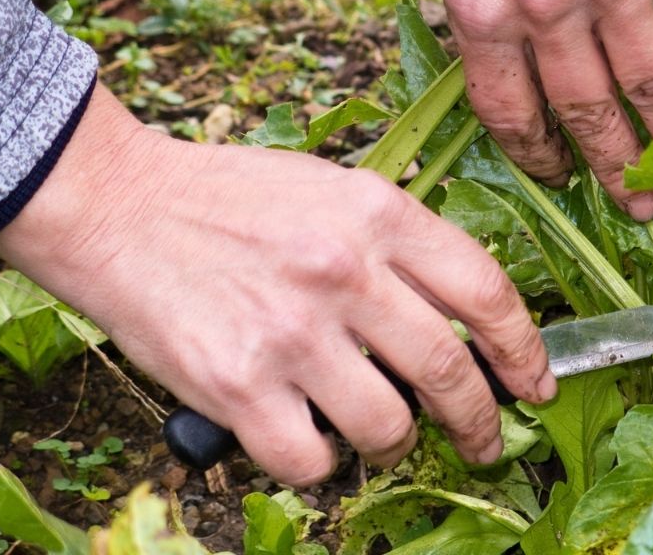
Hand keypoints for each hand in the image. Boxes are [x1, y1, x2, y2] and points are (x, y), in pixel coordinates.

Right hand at [0, 86, 553, 485]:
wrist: (117, 203)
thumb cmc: (229, 197)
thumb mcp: (333, 190)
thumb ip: (397, 246)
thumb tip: (458, 320)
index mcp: (378, 214)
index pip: (486, 291)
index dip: (525, 348)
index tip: (536, 382)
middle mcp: (345, 271)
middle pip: (451, 372)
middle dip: (482, 421)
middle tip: (488, 441)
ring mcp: (291, 331)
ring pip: (388, 426)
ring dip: (397, 444)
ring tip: (383, 436)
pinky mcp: (236, 385)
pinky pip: (310, 459)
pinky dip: (319, 462)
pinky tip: (308, 440)